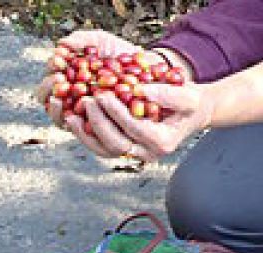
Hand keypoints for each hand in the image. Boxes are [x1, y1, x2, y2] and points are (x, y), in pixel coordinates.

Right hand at [35, 31, 138, 127]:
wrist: (147, 72)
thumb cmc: (121, 56)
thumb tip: (61, 44)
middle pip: (47, 99)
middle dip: (48, 86)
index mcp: (67, 80)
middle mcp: (70, 100)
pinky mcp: (94, 130)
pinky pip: (77, 132)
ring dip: (56, 105)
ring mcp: (81, 116)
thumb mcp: (101, 42)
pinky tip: (78, 110)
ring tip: (65, 92)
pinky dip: (73, 122)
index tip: (59, 59)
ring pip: (58, 117)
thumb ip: (82, 40)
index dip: (50, 70)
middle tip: (59, 76)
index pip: (49, 81)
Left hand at [68, 83, 212, 161]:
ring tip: (71, 116)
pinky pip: (102, 147)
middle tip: (87, 100)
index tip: (103, 94)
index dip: (117, 113)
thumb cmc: (190, 102)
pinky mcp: (125, 148)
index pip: (135, 129)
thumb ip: (168, 94)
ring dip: (87, 135)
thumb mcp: (188, 95)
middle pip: (117, 144)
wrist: (191, 112)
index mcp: (163, 143)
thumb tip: (141, 90)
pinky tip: (74, 119)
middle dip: (99, 123)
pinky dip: (87, 135)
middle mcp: (148, 153)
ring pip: (106, 151)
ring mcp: (135, 153)